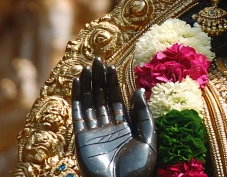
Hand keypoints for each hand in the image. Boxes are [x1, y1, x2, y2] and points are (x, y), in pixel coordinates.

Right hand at [72, 58, 156, 176]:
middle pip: (102, 98)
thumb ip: (144, 114)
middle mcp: (109, 128)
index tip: (110, 66)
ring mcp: (94, 132)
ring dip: (88, 84)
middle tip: (97, 60)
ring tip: (87, 67)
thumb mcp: (149, 138)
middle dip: (99, 79)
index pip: (117, 100)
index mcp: (125, 127)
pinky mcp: (82, 138)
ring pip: (90, 103)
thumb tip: (139, 90)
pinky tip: (77, 83)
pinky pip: (78, 114)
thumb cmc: (139, 168)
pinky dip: (77, 97)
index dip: (113, 83)